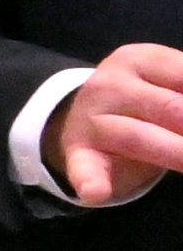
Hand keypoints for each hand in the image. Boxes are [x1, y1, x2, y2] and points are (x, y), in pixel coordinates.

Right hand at [51, 42, 182, 206]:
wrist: (78, 117)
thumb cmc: (142, 101)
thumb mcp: (168, 83)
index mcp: (141, 60)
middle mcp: (112, 85)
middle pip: (171, 108)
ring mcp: (93, 121)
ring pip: (140, 138)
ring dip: (177, 153)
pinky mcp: (78, 154)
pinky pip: (85, 168)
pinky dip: (91, 181)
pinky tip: (97, 190)